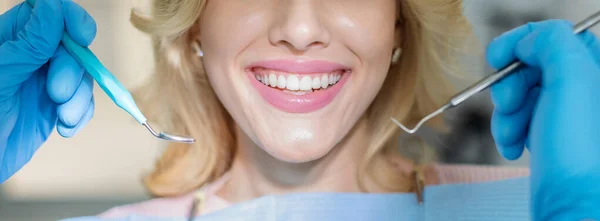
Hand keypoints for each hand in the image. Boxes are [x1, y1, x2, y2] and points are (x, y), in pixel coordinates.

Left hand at [0, 0, 95, 182]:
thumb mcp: (1, 80)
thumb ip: (28, 45)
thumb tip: (53, 8)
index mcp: (7, 41)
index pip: (45, 12)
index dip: (69, 18)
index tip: (81, 37)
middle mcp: (28, 58)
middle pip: (70, 46)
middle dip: (72, 70)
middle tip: (57, 94)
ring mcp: (43, 83)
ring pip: (81, 75)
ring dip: (79, 98)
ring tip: (64, 118)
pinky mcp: (54, 108)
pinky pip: (82, 101)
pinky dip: (81, 114)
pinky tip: (66, 127)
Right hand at [487, 20, 599, 219]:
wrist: (573, 205)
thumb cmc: (581, 152)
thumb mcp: (572, 80)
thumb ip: (551, 43)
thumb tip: (526, 40)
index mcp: (597, 70)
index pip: (553, 36)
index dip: (521, 42)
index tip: (498, 56)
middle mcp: (583, 90)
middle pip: (529, 67)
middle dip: (509, 86)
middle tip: (509, 103)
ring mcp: (564, 114)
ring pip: (518, 94)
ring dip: (505, 113)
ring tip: (512, 134)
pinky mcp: (547, 135)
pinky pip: (516, 119)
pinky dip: (506, 132)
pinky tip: (513, 146)